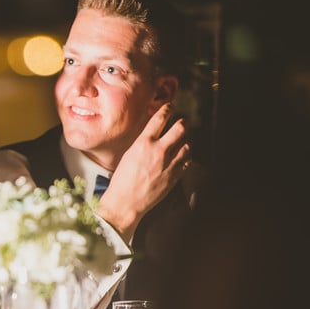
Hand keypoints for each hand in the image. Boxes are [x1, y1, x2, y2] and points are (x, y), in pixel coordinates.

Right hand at [97, 104, 190, 241]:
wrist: (126, 202)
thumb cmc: (122, 180)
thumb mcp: (128, 155)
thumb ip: (142, 143)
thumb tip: (151, 135)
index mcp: (144, 143)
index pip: (160, 118)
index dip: (167, 109)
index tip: (170, 106)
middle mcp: (159, 151)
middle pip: (180, 128)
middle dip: (182, 122)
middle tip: (182, 122)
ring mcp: (169, 163)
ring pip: (187, 144)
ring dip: (184, 141)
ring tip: (180, 142)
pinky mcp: (175, 176)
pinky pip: (187, 161)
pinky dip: (185, 157)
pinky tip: (180, 158)